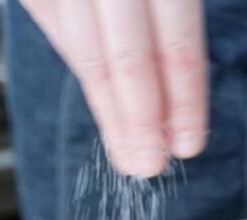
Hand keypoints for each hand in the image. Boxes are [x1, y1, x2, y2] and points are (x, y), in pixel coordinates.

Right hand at [21, 0, 207, 176]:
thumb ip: (174, 27)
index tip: (188, 144)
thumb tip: (179, 108)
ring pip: (87, 54)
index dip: (185, 102)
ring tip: (128, 153)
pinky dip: (83, 72)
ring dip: (110, 112)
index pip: (178, 48)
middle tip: (150, 164)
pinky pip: (59, 31)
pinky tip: (104, 105)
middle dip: (141, 121)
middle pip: (128, 60)